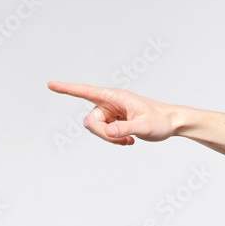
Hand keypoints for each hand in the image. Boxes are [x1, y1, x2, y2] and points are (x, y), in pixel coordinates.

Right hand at [47, 81, 179, 144]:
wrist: (172, 122)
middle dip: (102, 134)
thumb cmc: (161, 121)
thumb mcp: (145, 127)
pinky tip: (129, 141)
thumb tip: (108, 131)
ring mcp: (112, 111)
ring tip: (129, 140)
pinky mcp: (115, 119)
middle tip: (121, 140)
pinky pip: (105, 132)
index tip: (51, 84)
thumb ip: (125, 129)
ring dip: (110, 138)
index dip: (68, 89)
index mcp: (116, 96)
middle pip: (90, 120)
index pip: (87, 91)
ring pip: (97, 128)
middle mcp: (111, 101)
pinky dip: (114, 139)